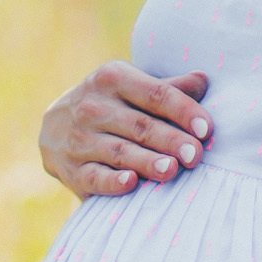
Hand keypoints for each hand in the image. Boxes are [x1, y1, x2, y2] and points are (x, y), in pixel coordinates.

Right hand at [39, 62, 210, 199]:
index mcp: (113, 78)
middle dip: (170, 140)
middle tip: (195, 155)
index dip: (183, 111)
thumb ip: (168, 87)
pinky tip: (131, 183)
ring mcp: (80, 139)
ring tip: (172, 170)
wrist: (55, 128)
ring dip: (147, 161)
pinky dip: (112, 181)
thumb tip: (203, 80)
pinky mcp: (72, 169)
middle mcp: (93, 106)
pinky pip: (94, 176)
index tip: (206, 129)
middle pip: (140, 125)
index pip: (155, 94)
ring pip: (120, 152)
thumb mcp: (133, 87)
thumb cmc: (111, 105)